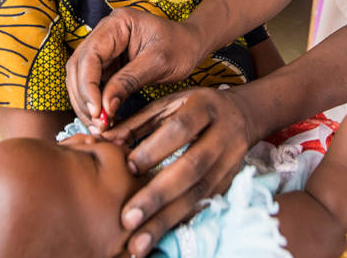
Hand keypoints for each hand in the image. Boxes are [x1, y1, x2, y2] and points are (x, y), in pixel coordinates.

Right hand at [65, 8, 205, 129]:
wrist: (192, 45)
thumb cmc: (181, 47)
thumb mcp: (159, 63)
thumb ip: (129, 82)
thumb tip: (105, 107)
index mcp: (117, 24)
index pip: (90, 55)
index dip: (88, 85)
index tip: (96, 111)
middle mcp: (105, 33)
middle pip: (79, 67)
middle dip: (84, 97)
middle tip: (96, 124)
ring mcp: (105, 49)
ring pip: (81, 78)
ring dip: (85, 103)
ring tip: (99, 126)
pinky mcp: (108, 64)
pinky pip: (93, 85)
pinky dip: (94, 103)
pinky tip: (103, 119)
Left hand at [101, 86, 256, 256]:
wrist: (244, 114)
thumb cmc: (194, 108)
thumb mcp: (168, 104)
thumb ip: (136, 122)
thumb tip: (102, 140)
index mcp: (205, 107)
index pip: (180, 128)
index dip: (155, 149)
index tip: (127, 168)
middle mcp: (223, 135)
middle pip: (192, 168)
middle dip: (158, 195)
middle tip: (128, 218)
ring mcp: (230, 162)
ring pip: (199, 194)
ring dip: (167, 220)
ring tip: (138, 242)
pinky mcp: (228, 183)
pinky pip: (203, 206)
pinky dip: (179, 222)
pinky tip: (157, 236)